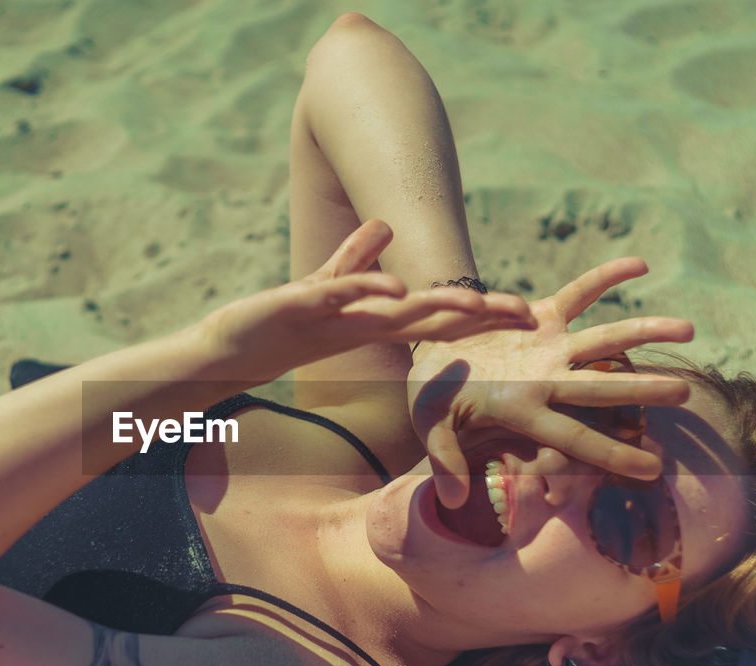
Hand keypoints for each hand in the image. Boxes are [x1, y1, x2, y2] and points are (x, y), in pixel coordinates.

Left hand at [196, 219, 534, 383]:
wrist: (227, 349)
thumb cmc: (279, 323)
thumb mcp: (325, 283)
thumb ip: (356, 257)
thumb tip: (386, 226)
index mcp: (374, 321)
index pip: (437, 318)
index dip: (480, 315)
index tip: (529, 315)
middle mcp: (363, 327)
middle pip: (430, 321)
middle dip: (478, 318)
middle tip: (527, 317)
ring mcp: (335, 321)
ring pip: (396, 315)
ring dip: (437, 310)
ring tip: (476, 306)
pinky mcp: (303, 309)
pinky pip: (342, 299)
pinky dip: (369, 291)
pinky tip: (396, 289)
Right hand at [408, 257, 693, 507]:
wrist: (431, 355)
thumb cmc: (431, 399)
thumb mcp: (430, 426)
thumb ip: (444, 459)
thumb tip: (450, 501)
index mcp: (524, 411)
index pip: (575, 439)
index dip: (612, 454)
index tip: (654, 470)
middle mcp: (546, 380)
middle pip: (602, 387)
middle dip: (642, 390)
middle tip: (686, 392)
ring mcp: (548, 346)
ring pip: (604, 338)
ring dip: (644, 331)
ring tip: (690, 328)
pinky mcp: (541, 314)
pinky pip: (579, 292)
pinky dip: (607, 278)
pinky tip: (642, 265)